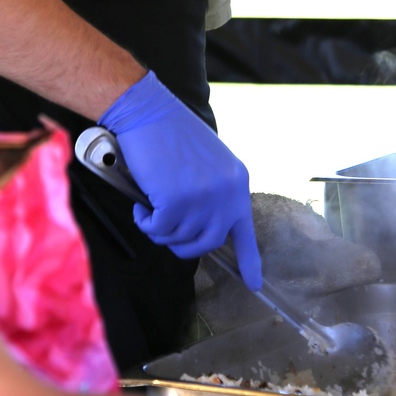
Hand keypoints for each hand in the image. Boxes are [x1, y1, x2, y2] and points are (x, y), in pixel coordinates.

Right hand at [99, 72, 260, 288]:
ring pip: (180, 238)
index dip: (249, 260)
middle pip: (208, 243)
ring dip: (159, 230)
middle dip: (183, 246)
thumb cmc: (168, 132)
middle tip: (164, 231)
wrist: (147, 112)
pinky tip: (141, 204)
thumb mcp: (205, 163)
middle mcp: (226, 194)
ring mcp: (203, 200)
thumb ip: (209, 192)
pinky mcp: (177, 203)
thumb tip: (197, 224)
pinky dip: (145, 222)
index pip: (245, 229)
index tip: (254, 284)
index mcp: (236, 182)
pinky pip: (158, 229)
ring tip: (149, 209)